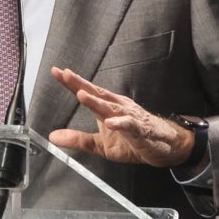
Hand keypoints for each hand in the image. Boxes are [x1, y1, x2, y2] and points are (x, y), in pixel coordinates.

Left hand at [47, 67, 193, 167]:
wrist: (165, 146)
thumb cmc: (132, 141)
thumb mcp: (100, 144)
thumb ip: (78, 139)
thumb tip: (53, 136)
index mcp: (108, 107)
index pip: (88, 92)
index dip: (72, 83)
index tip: (56, 71)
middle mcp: (119, 107)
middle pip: (98, 94)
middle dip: (81, 84)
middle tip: (65, 74)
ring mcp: (131, 117)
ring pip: (111, 108)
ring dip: (96, 101)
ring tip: (82, 95)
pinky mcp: (142, 131)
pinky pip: (131, 125)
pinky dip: (121, 123)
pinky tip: (110, 122)